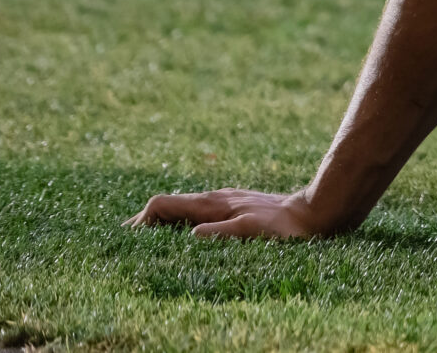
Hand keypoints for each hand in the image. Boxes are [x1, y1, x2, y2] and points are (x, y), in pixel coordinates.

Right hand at [127, 187, 340, 239]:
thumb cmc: (283, 226)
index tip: (127, 238)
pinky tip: (182, 231)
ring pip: (183, 206)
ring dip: (162, 219)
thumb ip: (219, 232)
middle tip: (123, 237)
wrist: (313, 213)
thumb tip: (190, 236)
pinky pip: (198, 210)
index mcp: (211, 203)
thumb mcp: (249, 230)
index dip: (141, 220)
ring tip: (145, 235)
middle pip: (168, 203)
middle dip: (145, 219)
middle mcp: (214, 198)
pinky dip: (181, 219)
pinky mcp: (236, 205)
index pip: (162, 204)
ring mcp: (225, 200)